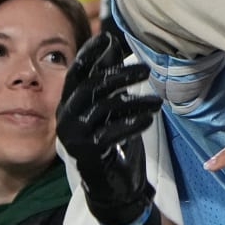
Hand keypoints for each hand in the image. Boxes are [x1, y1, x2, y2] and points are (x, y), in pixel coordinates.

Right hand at [56, 33, 160, 224]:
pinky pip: (111, 133)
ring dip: (134, 102)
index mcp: (69, 104)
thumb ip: (110, 86)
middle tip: (146, 69)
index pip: (77, 73)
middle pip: (92, 87)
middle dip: (120, 75)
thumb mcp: (111, 112)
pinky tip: (149, 120)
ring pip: (105, 108)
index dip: (90, 54)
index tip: (107, 38)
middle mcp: (67, 117)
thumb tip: (114, 47)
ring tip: (157, 102)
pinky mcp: (87, 152)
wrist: (111, 186)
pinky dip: (131, 124)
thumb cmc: (113, 144)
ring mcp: (74, 135)